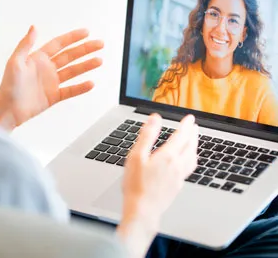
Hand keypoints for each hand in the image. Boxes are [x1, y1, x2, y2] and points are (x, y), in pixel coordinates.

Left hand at [0, 27, 102, 129]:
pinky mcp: (54, 96)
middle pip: (71, 55)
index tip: (86, 32)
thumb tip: (34, 27)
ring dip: (86, 66)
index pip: (59, 44)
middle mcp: (47, 68)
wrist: (7, 110)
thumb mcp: (15, 62)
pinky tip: (91, 83)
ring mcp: (52, 82)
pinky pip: (70, 90)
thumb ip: (25, 44)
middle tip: (100, 44)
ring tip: (99, 61)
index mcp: (38, 58)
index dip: (73, 37)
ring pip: (73, 71)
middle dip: (86, 49)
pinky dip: (81, 88)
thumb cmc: (8, 86)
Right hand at [117, 114, 197, 257]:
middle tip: (194, 126)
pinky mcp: (177, 186)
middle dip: (193, 134)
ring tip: (193, 142)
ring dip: (194, 146)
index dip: (186, 125)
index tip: (190, 118)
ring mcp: (179, 177)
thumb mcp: (137, 156)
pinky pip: (189, 168)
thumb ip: (147, 135)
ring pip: (192, 158)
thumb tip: (155, 119)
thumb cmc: (136, 185)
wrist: (143, 211)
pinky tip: (185, 162)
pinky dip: (190, 159)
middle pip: (190, 146)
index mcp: (168, 156)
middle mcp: (177, 166)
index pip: (181, 136)